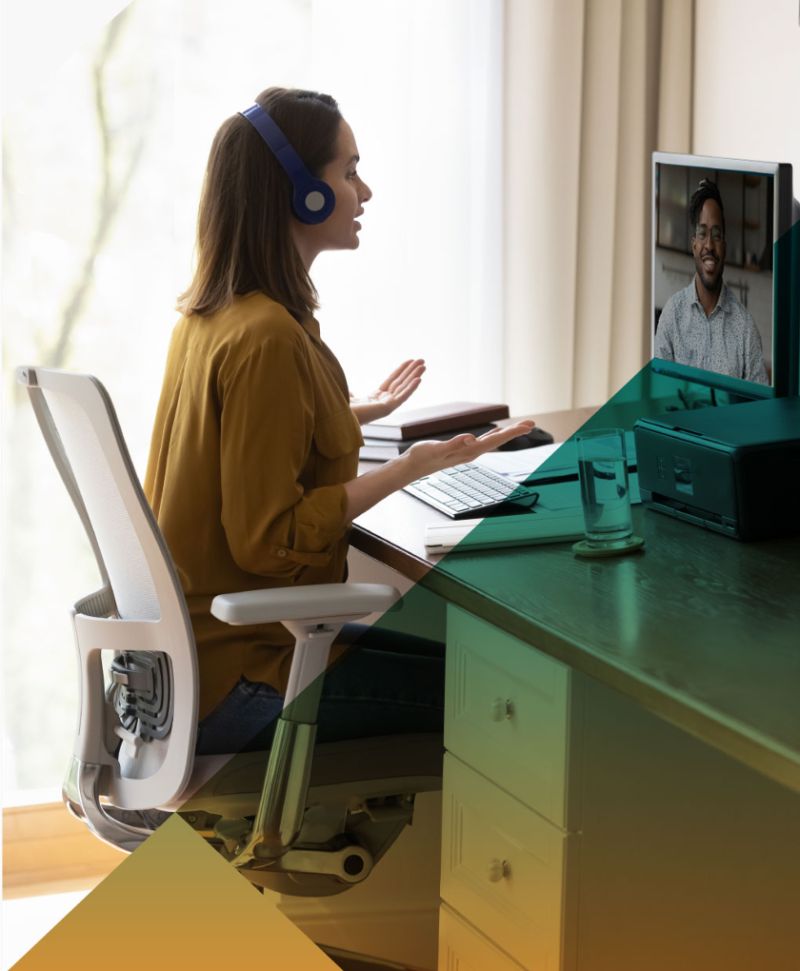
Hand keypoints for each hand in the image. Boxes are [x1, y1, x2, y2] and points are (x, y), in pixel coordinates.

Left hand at [349, 359, 425, 423]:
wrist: (338, 417)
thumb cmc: (342, 410)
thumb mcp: (349, 398)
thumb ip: (351, 395)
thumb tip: (350, 393)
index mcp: (376, 398)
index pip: (392, 381)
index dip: (401, 370)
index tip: (409, 361)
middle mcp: (383, 401)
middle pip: (401, 382)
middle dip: (411, 371)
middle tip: (422, 360)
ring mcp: (387, 405)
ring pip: (404, 387)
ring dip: (414, 376)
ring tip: (424, 365)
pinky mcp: (388, 409)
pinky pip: (402, 396)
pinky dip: (411, 388)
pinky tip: (419, 379)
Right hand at [403, 421, 536, 479]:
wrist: (413, 467)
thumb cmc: (422, 457)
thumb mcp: (436, 448)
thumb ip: (454, 443)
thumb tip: (471, 438)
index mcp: (468, 451)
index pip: (496, 441)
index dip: (512, 433)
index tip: (527, 427)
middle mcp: (472, 452)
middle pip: (499, 440)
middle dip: (516, 432)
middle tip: (532, 423)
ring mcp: (468, 451)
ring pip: (493, 441)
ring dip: (507, 434)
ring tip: (521, 427)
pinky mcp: (462, 449)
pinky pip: (484, 441)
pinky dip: (494, 435)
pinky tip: (497, 432)